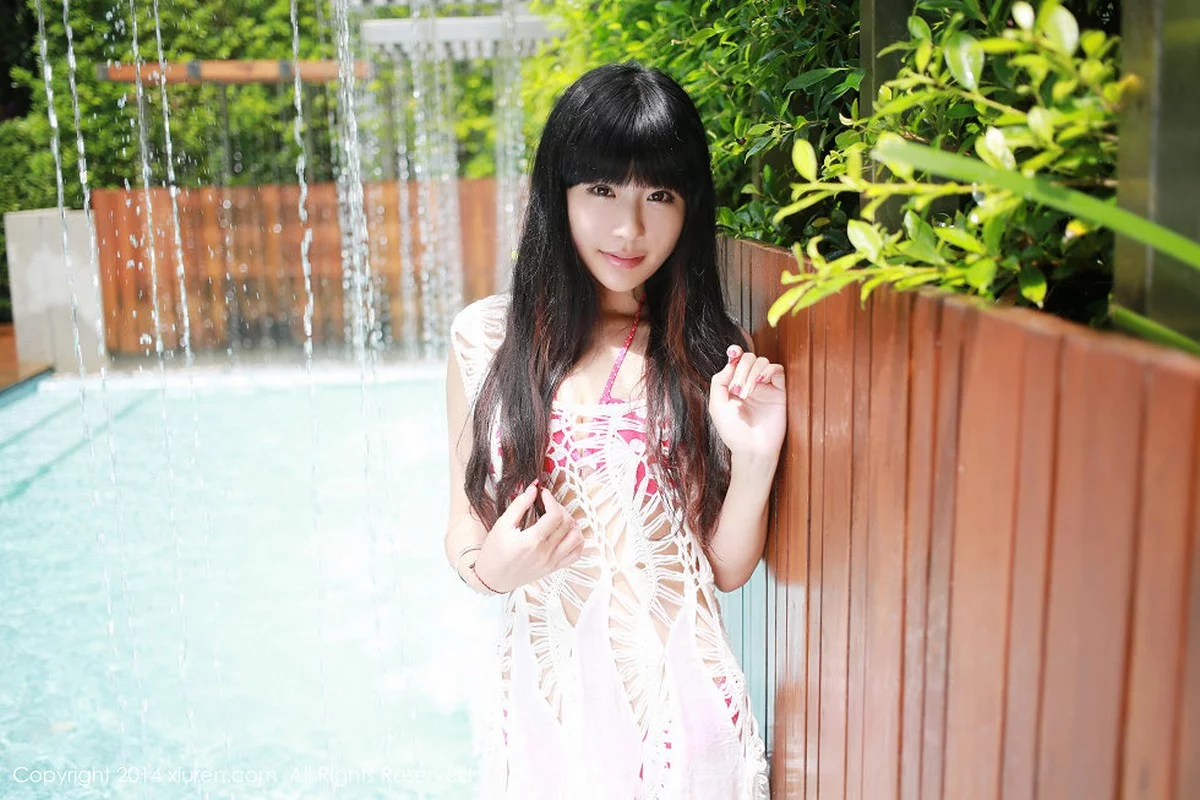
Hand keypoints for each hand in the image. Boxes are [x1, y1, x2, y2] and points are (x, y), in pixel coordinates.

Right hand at [473, 481, 582, 592]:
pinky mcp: (554, 568)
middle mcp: (545, 553)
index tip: (544, 494)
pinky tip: (566, 533)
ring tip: (559, 519)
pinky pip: (576, 554)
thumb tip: (534, 488)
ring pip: (577, 538)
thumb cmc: (494, 551)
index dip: (552, 500)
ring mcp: (552, 562)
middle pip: (567, 524)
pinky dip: (576, 541)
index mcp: (531, 541)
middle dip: (560, 508)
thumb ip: (519, 505)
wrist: (492, 578)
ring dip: (572, 524)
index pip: (555, 515)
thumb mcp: (502, 525)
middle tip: (548, 505)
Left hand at [709, 344, 786, 460]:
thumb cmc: (733, 432)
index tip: (732, 353)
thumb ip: (719, 381)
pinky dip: (768, 371)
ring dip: (752, 373)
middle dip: (741, 369)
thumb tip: (730, 363)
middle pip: (749, 358)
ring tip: (747, 393)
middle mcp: (750, 383)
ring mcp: (765, 386)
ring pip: (762, 362)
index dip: (735, 352)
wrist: (752, 449)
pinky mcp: (779, 391)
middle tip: (738, 389)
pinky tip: (760, 383)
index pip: (736, 360)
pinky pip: (777, 370)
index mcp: (734, 385)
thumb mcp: (717, 406)